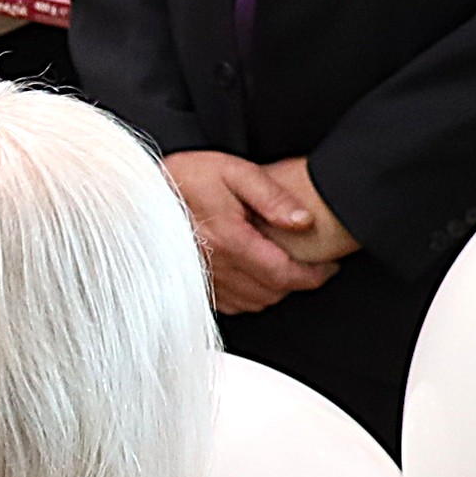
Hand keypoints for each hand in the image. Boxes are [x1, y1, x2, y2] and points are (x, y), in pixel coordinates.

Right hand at [165, 150, 343, 315]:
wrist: (146, 190)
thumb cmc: (189, 176)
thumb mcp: (235, 172)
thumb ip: (272, 196)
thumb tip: (303, 222)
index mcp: (230, 240)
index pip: (284, 274)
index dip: (314, 276)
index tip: (329, 268)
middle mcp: (216, 265)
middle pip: (272, 292)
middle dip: (298, 282)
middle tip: (313, 265)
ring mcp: (203, 278)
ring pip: (254, 302)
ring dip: (276, 290)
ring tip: (286, 268)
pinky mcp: (194, 283)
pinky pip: (232, 305)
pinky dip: (251, 296)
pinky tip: (256, 276)